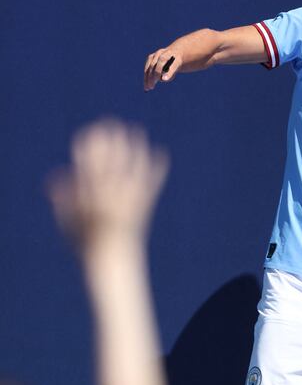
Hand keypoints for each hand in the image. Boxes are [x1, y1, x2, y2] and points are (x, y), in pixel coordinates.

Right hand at [47, 120, 168, 249]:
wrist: (112, 261)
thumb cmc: (86, 242)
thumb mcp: (67, 220)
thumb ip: (62, 197)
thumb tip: (57, 175)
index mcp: (88, 194)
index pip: (86, 160)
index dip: (88, 142)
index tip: (90, 132)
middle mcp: (109, 192)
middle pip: (111, 157)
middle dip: (111, 138)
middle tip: (112, 123)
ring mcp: (128, 198)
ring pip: (133, 166)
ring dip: (135, 147)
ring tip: (137, 132)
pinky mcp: (144, 205)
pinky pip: (152, 183)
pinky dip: (158, 168)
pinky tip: (162, 153)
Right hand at [144, 45, 182, 90]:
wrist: (174, 54)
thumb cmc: (176, 62)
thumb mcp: (176, 67)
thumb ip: (170, 73)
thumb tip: (163, 79)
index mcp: (167, 54)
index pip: (161, 62)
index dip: (159, 71)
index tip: (160, 80)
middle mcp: (160, 53)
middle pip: (153, 66)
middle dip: (152, 77)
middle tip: (151, 87)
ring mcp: (154, 55)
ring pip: (148, 67)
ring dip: (147, 78)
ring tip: (147, 88)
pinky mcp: (150, 57)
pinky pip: (147, 68)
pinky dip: (146, 76)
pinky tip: (146, 84)